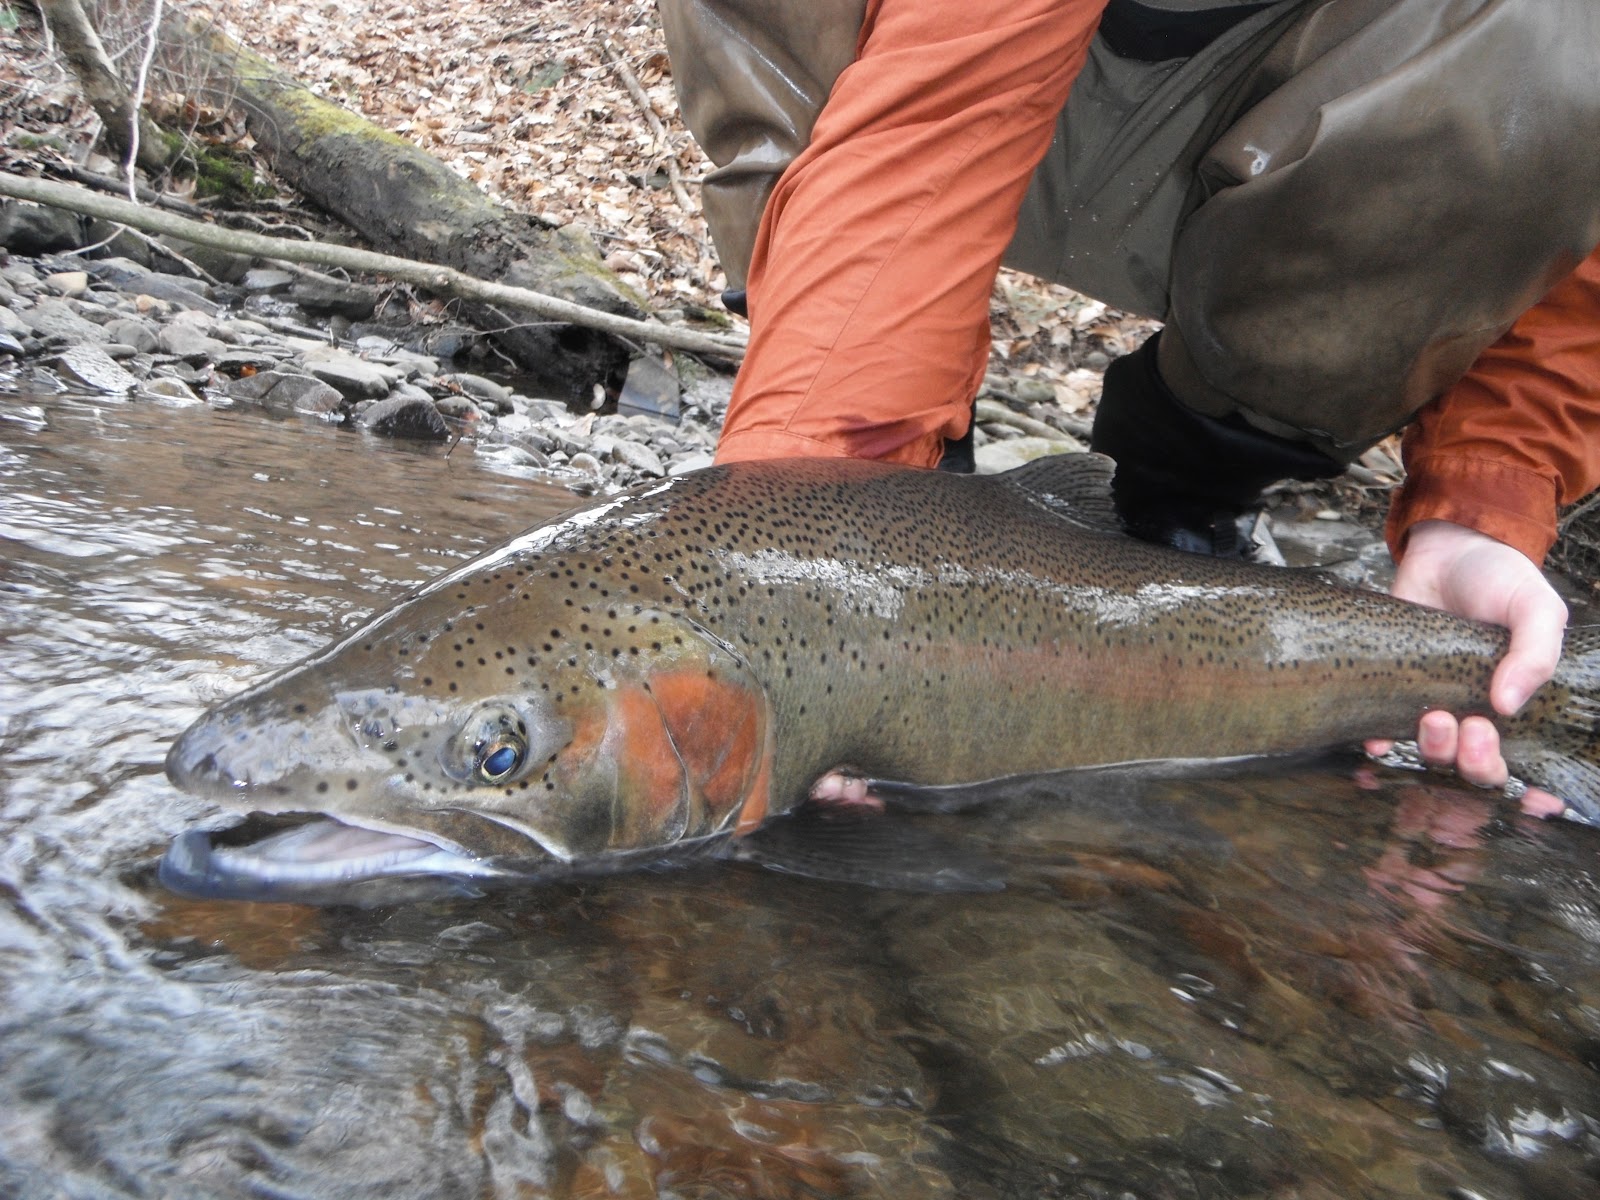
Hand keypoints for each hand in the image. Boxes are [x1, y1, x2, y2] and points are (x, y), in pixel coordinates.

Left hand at [1364, 520, 1567, 813]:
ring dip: (1434, 749)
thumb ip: (1536, 653)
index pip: (1527, 763)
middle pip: (1475, 768)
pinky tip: (1376, 741)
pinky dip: (1378, 742)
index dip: (1534, 795)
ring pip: (1432, 754)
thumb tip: (1508, 704)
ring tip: (1435, 717)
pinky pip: (1381, 730)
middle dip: (1474, 763)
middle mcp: (1476, 711)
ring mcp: (1433, 701)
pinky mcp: (1392, 686)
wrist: (1448, 547)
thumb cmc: (1500, 579)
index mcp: (1517, 703)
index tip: (1536, 806)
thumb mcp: (1536, 608)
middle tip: (1470, 727)